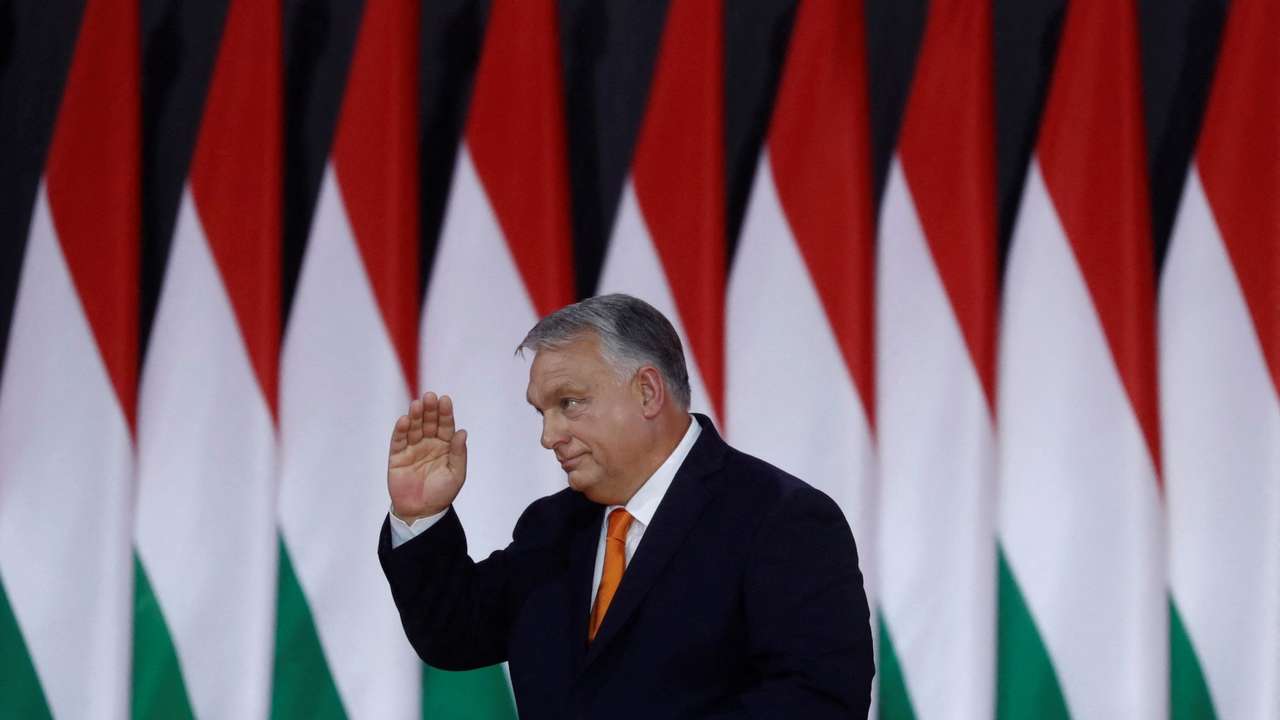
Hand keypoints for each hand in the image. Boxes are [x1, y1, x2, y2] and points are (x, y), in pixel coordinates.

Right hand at [387, 392, 467, 521]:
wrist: (422, 512)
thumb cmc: (442, 493)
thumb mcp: (456, 474)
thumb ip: (458, 453)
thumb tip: (463, 432)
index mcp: (445, 446)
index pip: (445, 425)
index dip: (445, 413)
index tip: (445, 400)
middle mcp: (428, 443)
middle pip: (428, 422)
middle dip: (429, 409)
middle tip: (430, 397)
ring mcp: (412, 448)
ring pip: (413, 428)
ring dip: (415, 415)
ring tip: (417, 404)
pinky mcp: (397, 456)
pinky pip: (398, 440)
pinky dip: (401, 430)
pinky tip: (404, 420)